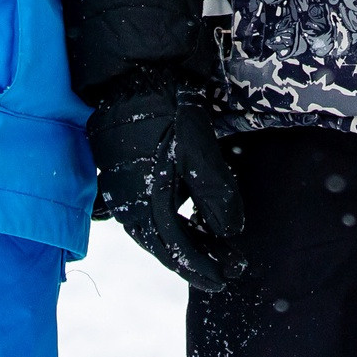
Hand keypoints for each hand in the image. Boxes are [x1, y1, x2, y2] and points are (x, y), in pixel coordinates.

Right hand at [87, 87, 246, 291]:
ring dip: (186, 242)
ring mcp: (125, 192)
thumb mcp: (198, 148)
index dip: (202, 268)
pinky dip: (172, 223)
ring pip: (156, 231)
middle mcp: (130, 206)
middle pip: (165, 246)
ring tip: (216, 247)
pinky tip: (191, 220)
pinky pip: (148, 214)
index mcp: (146, 205)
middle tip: (229, 268)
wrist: (132, 77)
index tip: (226, 279)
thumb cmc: (167, 110)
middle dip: (197, 260)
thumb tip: (231, 232)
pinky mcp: (126, 177)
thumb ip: (216, 193)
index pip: (176, 251)